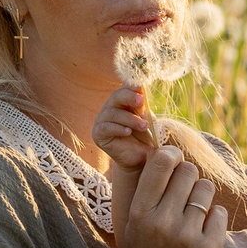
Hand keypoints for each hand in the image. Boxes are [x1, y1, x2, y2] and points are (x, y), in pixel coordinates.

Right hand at [94, 88, 158, 231]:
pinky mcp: (98, 134)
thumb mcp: (148, 120)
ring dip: (129, 118)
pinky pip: (106, 128)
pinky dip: (118, 128)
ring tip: (144, 126)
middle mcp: (110, 108)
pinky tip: (128, 132)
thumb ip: (144, 106)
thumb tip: (143, 89)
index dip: (131, 86)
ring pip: (112, 113)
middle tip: (142, 102)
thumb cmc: (147, 138)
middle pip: (116, 97)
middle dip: (129, 98)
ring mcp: (102, 121)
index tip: (142, 87)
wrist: (141, 161)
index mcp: (123, 101)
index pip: (124, 87)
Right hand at [113, 140, 226, 247]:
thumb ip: (145, 192)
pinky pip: (219, 212)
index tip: (175, 161)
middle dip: (189, 178)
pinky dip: (214, 220)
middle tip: (185, 196)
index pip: (161, 163)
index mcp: (139, 213)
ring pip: (206, 189)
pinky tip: (204, 233)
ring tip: (194, 217)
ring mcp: (186, 236)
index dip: (172, 156)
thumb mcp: (134, 227)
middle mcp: (161, 222)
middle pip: (188, 171)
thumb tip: (163, 150)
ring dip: (203, 198)